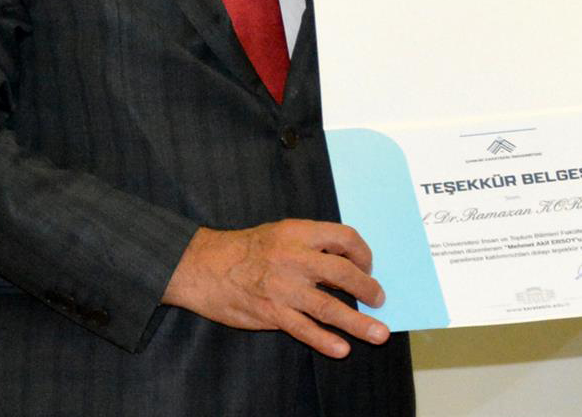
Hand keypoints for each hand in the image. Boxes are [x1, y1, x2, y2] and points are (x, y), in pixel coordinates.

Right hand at [163, 219, 390, 357]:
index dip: (363, 253)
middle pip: (343, 273)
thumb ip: (311, 244)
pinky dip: (325, 341)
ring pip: (328, 307)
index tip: (367, 266)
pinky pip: (304, 329)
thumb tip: (347, 263)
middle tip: (378, 299)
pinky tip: (342, 349)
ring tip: (378, 334)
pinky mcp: (271, 313)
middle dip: (367, 288)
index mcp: (299, 233)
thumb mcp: (281, 233)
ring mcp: (283, 288)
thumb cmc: (246, 249)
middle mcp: (294, 258)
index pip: (344, 237)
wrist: (203, 266)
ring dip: (358, 322)